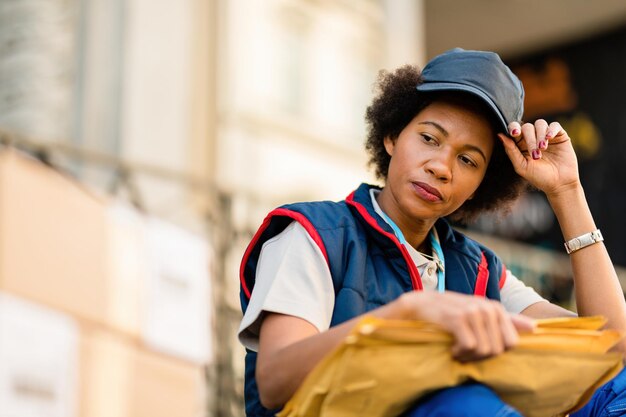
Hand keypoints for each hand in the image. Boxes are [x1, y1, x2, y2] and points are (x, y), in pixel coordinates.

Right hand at [399, 291, 534, 361]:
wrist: (419, 305)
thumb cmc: (449, 313)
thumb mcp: (478, 313)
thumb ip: (507, 320)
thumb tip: (536, 328)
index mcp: (496, 308)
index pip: (511, 343)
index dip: (495, 352)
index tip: (479, 348)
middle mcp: (487, 308)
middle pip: (498, 350)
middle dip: (481, 357)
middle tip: (465, 350)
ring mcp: (473, 312)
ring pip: (485, 350)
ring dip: (469, 356)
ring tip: (457, 348)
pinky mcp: (458, 318)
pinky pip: (470, 347)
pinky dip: (459, 353)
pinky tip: (451, 347)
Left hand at [498, 120, 580, 196]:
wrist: (560, 183)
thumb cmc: (539, 177)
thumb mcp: (521, 166)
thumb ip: (511, 150)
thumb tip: (500, 135)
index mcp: (520, 144)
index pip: (514, 129)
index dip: (513, 128)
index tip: (515, 134)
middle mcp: (533, 138)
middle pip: (527, 127)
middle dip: (530, 139)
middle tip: (535, 154)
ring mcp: (546, 136)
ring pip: (540, 124)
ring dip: (540, 135)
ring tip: (542, 149)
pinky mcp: (560, 136)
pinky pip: (554, 125)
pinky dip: (551, 129)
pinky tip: (549, 138)